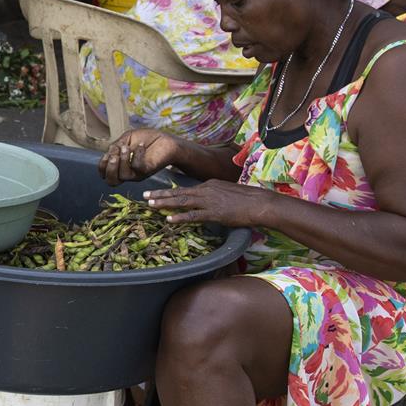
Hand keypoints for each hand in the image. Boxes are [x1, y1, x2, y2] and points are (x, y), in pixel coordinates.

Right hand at [99, 128, 179, 184]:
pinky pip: (138, 167)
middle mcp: (128, 173)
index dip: (102, 166)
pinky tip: (141, 146)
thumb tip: (109, 152)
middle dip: (109, 167)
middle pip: (111, 182)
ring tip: (126, 148)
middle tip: (114, 155)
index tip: (107, 154)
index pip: (105, 174)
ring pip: (124, 176)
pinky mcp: (148, 170)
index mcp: (121, 166)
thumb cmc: (147, 139)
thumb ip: (116, 145)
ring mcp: (138, 173)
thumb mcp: (127, 139)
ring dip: (122, 159)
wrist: (166, 139)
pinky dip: (137, 154)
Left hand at [141, 180, 275, 229]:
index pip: (185, 188)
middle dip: (160, 195)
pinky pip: (193, 216)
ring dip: (165, 203)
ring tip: (150, 205)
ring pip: (182, 201)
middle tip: (145, 196)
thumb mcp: (227, 191)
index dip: (170, 192)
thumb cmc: (247, 200)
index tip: (157, 194)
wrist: (260, 203)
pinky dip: (180, 218)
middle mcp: (206, 190)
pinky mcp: (214, 213)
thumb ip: (215, 194)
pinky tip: (169, 220)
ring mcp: (209, 201)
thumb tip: (206, 201)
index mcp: (209, 185)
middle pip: (179, 192)